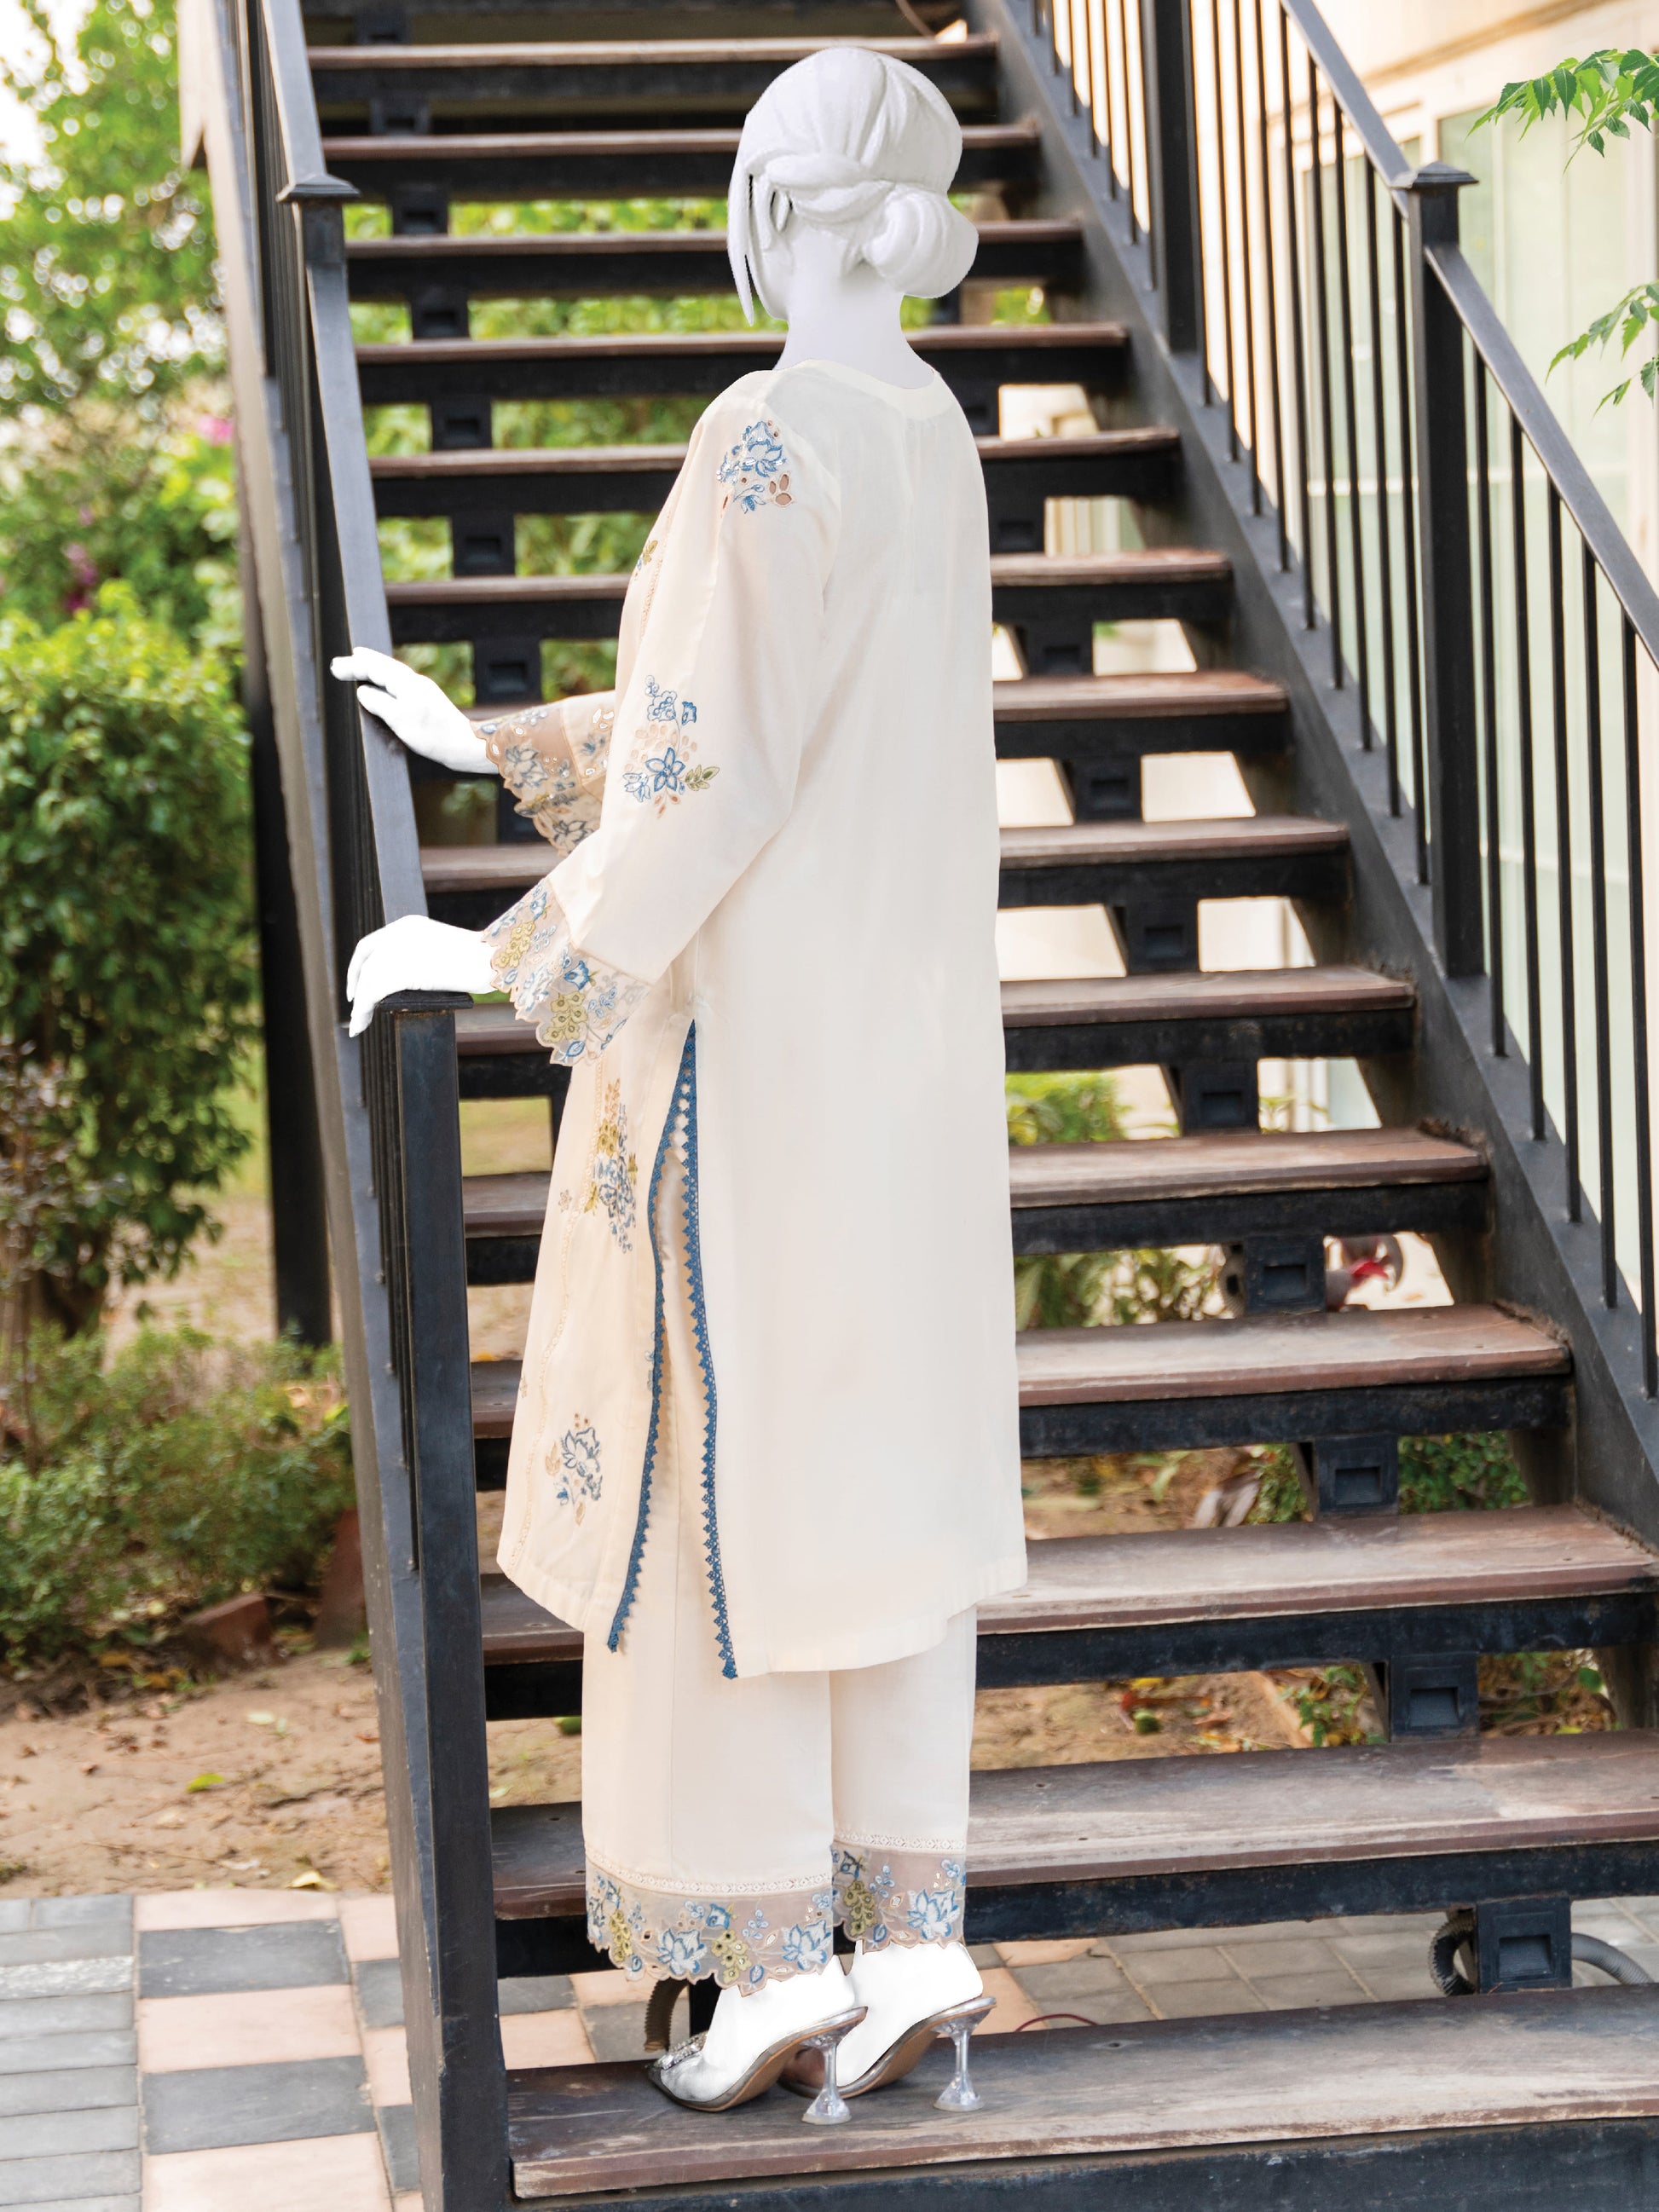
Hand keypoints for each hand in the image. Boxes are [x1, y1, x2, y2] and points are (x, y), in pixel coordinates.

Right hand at [332, 646, 493, 775]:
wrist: (463, 744)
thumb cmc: (433, 735)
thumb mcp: (399, 719)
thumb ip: (378, 702)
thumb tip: (364, 692)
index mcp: (406, 682)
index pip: (374, 667)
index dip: (353, 667)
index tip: (335, 668)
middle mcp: (414, 681)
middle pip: (383, 664)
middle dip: (361, 661)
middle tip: (342, 660)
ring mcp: (421, 689)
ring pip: (392, 671)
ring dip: (373, 667)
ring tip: (359, 662)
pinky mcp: (425, 699)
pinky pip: (399, 681)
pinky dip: (385, 678)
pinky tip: (383, 684)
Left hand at [346, 915, 496, 1037]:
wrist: (492, 960)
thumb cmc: (484, 960)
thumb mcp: (445, 952)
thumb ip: (423, 959)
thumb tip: (409, 983)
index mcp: (408, 925)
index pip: (373, 944)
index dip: (361, 965)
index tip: (359, 983)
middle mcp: (397, 932)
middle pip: (366, 962)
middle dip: (357, 985)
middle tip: (356, 1007)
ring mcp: (397, 949)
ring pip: (367, 980)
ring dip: (360, 1005)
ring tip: (358, 1024)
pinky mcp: (399, 970)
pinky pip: (371, 994)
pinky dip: (362, 1012)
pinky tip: (360, 1026)